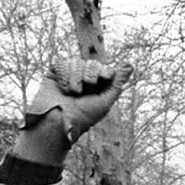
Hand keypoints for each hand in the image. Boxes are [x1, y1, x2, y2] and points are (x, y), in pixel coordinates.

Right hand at [16, 59, 134, 163]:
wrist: (57, 122)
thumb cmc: (83, 117)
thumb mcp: (104, 102)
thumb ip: (116, 84)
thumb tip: (130, 65)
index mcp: (99, 86)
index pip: (106, 68)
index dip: (105, 70)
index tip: (105, 77)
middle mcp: (85, 79)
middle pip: (92, 63)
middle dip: (89, 74)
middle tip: (84, 88)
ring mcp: (70, 75)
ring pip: (76, 62)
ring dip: (75, 77)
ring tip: (72, 92)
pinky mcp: (55, 73)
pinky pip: (61, 62)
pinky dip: (63, 74)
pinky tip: (63, 87)